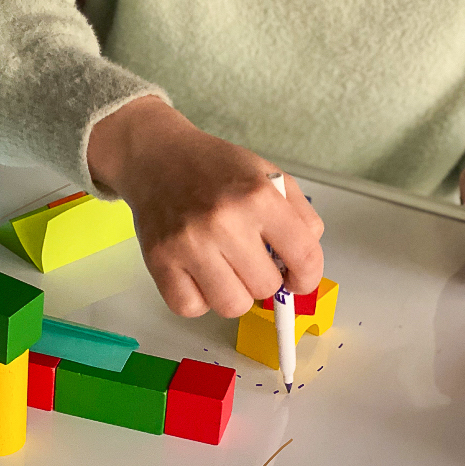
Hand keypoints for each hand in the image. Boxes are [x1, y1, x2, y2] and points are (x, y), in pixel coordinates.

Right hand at [87, 96, 324, 317]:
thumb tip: (305, 266)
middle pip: (266, 288)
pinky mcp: (159, 261)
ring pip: (232, 306)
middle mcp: (224, 220)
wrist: (157, 157)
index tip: (299, 280)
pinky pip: (191, 308)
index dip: (307, 278)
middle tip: (250, 260)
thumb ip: (301, 218)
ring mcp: (189, 244)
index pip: (304, 257)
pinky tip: (199, 275)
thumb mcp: (270, 176)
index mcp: (259, 196)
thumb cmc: (214, 169)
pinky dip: (198, 299)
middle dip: (264, 279)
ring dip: (234, 294)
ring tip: (225, 268)